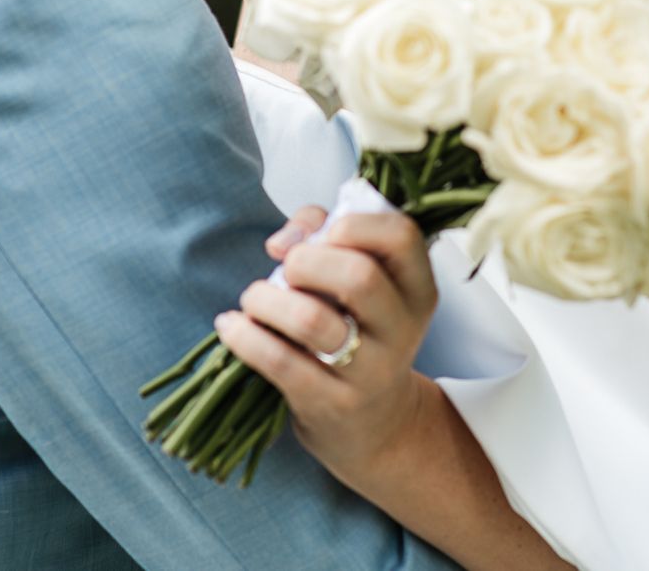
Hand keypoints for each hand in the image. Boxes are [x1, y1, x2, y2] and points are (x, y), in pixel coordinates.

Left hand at [215, 208, 439, 485]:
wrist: (376, 424)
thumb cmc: (357, 330)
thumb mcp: (363, 279)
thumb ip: (324, 233)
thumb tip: (282, 243)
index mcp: (416, 287)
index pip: (401, 235)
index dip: (354, 224)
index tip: (325, 235)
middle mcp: (403, 329)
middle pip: (358, 276)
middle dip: (305, 261)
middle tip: (288, 271)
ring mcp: (371, 371)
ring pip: (311, 319)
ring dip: (266, 299)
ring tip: (254, 300)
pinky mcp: (332, 403)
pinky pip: (280, 362)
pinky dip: (244, 336)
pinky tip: (231, 326)